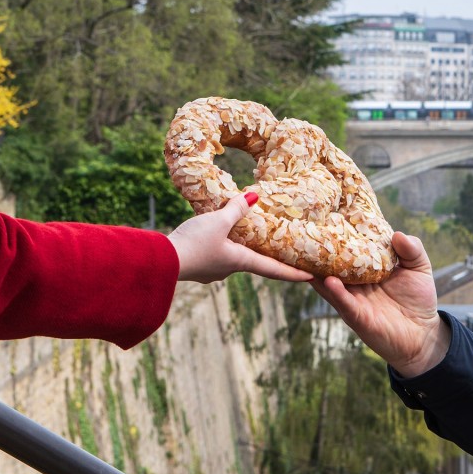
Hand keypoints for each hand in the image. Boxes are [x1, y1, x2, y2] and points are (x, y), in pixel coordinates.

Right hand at [168, 193, 312, 283]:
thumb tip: (255, 196)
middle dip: (265, 256)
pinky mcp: (197, 266)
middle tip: (280, 251)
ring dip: (240, 248)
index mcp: (241, 261)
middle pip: (254, 262)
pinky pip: (215, 254)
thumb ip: (236, 209)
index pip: (274, 270)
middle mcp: (229, 269)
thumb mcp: (218, 221)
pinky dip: (221, 245)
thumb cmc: (194, 243)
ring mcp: (212, 271)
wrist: (160, 262)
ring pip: (232, 257)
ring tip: (244, 236)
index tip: (311, 277)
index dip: (294, 273)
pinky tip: (214, 236)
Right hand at [311, 232, 450, 376]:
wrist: (423, 334)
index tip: (330, 214)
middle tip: (307, 231)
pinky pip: (343, 302)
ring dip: (319, 270)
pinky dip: (335, 292)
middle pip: (332, 263)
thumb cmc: (418, 299)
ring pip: (329, 282)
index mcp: (366, 266)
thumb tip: (397, 234)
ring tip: (309, 254)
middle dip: (319, 250)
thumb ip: (412, 249)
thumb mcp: (419, 268)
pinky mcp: (357, 316)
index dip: (341, 232)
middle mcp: (354, 281)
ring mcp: (352, 298)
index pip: (350, 247)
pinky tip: (330, 281)